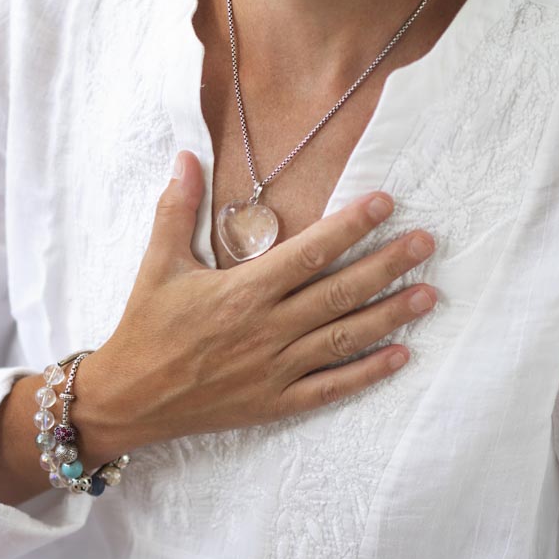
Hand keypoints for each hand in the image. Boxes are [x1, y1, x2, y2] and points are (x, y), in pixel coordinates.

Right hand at [71, 150, 436, 467]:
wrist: (129, 398)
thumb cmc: (145, 328)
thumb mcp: (157, 264)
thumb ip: (177, 209)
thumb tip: (186, 156)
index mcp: (242, 291)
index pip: (310, 252)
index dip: (351, 226)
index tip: (386, 204)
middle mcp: (267, 329)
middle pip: (340, 291)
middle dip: (388, 264)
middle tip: (427, 243)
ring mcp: (275, 369)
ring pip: (345, 337)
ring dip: (390, 315)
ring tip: (430, 295)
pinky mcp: (276, 402)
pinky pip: (331, 388)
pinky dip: (368, 373)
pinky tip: (401, 355)